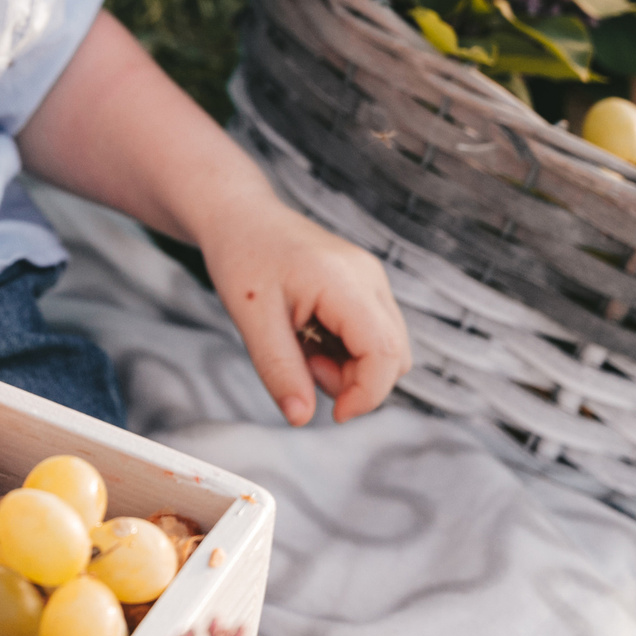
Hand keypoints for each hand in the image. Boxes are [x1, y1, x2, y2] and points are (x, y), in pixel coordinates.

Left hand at [197, 193, 410, 425]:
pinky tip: (310, 336)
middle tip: (305, 366)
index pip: (384, 352)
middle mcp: (369, 277)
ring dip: (351, 367)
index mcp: (344, 280)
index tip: (333, 414)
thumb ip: (279, 369)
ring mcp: (371, 279)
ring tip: (303, 348)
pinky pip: (373, 334)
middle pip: (394, 354)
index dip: (367, 394)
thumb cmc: (241, 257)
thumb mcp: (251, 319)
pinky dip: (347, 351)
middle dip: (356, 381)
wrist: (240, 216)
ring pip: (388, 347)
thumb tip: (301, 418)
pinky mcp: (365, 285)